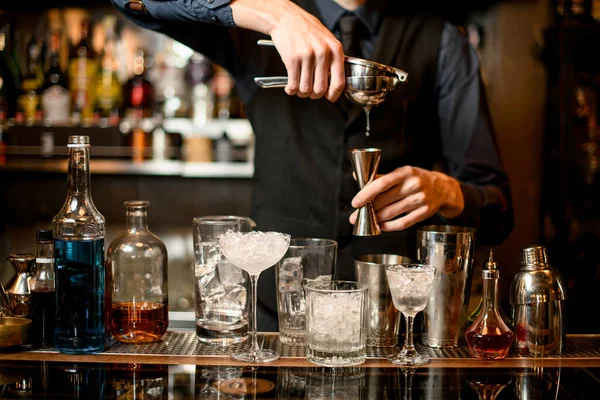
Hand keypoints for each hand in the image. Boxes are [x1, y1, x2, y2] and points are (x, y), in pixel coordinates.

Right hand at [231, 0, 344, 100]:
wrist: (286, 18)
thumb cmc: (306, 29)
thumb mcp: (327, 40)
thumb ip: (333, 58)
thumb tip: (334, 82)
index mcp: (335, 50)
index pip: (339, 82)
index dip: (334, 94)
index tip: (329, 97)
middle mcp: (323, 53)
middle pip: (320, 90)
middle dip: (314, 95)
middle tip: (309, 90)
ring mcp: (308, 57)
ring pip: (306, 89)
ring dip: (301, 92)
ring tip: (298, 87)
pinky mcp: (292, 59)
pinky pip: (293, 85)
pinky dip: (291, 90)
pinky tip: (290, 86)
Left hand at [349, 166, 464, 230]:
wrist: (443, 188)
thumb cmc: (416, 179)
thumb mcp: (402, 173)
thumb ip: (380, 176)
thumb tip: (357, 175)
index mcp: (405, 172)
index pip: (382, 183)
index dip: (366, 193)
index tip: (355, 202)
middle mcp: (413, 185)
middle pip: (384, 200)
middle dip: (367, 210)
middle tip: (355, 216)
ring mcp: (420, 200)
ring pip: (391, 213)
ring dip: (375, 219)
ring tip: (365, 222)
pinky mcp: (425, 213)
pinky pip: (402, 223)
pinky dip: (389, 226)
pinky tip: (380, 226)